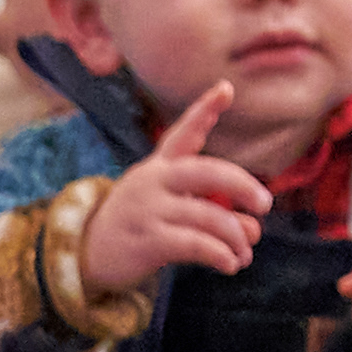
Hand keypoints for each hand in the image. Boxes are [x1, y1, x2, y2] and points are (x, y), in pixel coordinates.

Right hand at [77, 82, 269, 291]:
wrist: (86, 254)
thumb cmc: (141, 225)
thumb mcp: (173, 209)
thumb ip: (214, 212)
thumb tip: (252, 230)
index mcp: (160, 167)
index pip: (184, 134)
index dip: (205, 110)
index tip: (227, 87)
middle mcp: (153, 181)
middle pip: (206, 172)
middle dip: (241, 185)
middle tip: (264, 203)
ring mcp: (148, 209)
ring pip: (209, 217)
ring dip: (236, 237)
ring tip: (244, 253)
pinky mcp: (146, 240)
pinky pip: (196, 244)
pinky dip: (221, 255)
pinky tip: (231, 264)